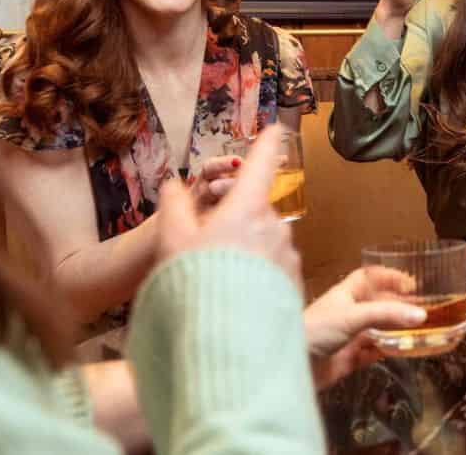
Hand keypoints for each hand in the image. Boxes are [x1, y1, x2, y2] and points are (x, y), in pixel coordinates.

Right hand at [154, 125, 299, 284]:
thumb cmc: (193, 283)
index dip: (268, 144)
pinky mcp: (294, 281)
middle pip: (255, 211)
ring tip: (216, 280)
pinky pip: (273, 268)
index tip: (278, 128)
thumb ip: (174, 206)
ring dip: (245, 251)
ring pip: (264, 241)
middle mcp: (274, 226)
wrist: (226, 338)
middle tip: (206, 249)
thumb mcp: (171, 241)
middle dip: (236, 222)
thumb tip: (173, 183)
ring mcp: (287, 254)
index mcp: (247, 208)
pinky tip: (236, 295)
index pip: (261, 165)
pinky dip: (256, 274)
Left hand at [303, 266, 426, 388]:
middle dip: (398, 305)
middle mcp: (348, 313)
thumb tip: (422, 315)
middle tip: (423, 308)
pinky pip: (373, 352)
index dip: (389, 276)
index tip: (411, 282)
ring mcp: (348, 337)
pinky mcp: (349, 359)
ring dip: (396, 330)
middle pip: (378, 304)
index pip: (369, 277)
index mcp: (345, 294)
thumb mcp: (353, 316)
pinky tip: (402, 350)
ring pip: (378, 330)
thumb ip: (387, 315)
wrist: (291, 367)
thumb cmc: (317, 329)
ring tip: (420, 330)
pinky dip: (388, 351)